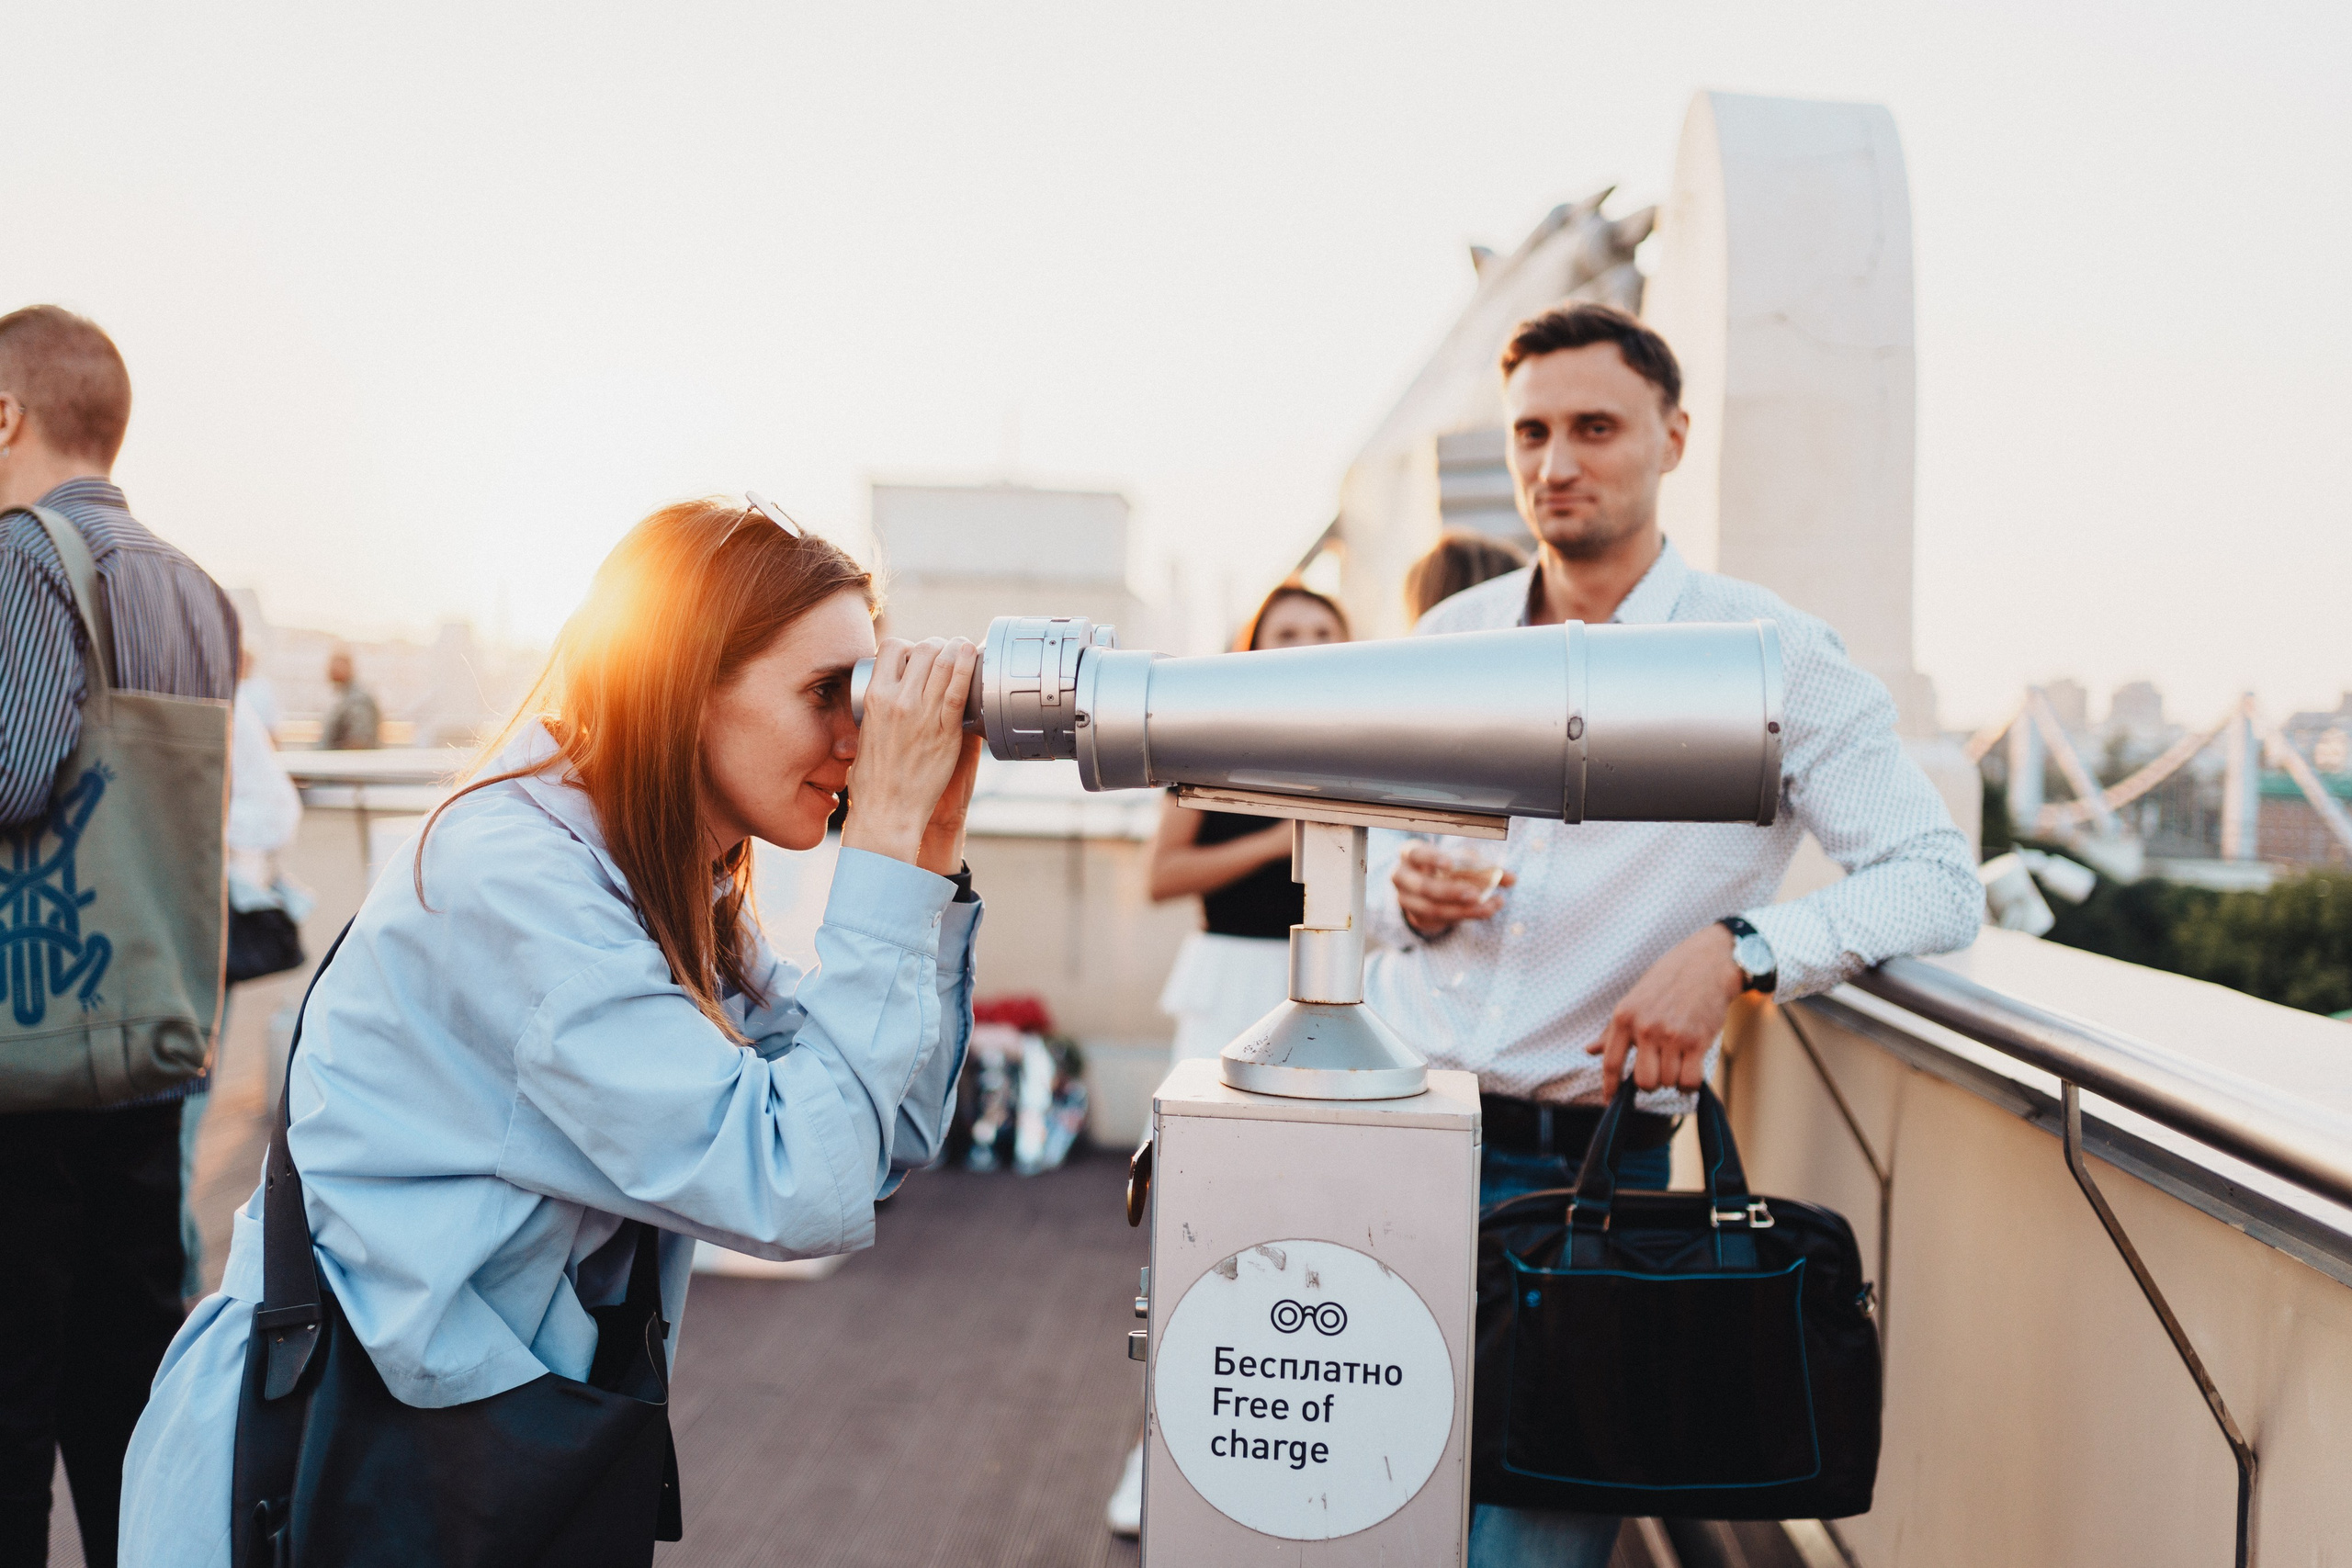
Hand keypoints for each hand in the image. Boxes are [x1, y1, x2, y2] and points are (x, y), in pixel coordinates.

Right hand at [842, 637, 977, 866]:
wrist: (887, 812)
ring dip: (955, 649)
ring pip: (944, 662)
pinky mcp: (946, 731)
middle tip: (944, 654)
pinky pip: (959, 690)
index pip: (892, 647)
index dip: (908, 646)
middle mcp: (898, 700)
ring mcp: (923, 715)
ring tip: (962, 649)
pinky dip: (967, 667)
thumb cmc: (872, 780)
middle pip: (923, 649)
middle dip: (936, 645)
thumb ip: (877, 710)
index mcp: (874, 698)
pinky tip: (972, 657)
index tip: (916, 656)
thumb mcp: (864, 734)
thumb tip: (886, 697)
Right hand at [1392, 842, 1514, 938]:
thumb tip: (1512, 878)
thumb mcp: (1460, 861)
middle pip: (1424, 886)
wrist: (1422, 890)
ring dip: (1462, 910)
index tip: (1450, 864)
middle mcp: (1403, 877)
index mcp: (1410, 854)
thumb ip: (1484, 867)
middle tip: (1475, 894)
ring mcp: (1406, 900)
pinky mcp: (1417, 917)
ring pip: (1433, 908)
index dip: (1432, 859)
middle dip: (1451, 891)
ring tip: (1487, 908)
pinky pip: (1440, 919)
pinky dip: (1464, 916)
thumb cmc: (1443, 868)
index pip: (1416, 854)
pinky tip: (1484, 912)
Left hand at [1584, 923, 1743, 1097]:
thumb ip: (1612, 1030)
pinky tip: (1690, 1070)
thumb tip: (1589, 1050)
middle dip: (1651, 1083)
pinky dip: (1690, 1085)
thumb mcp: (1634, 1000)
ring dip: (1674, 1079)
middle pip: (1643, 1082)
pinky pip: (1689, 1081)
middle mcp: (1645, 1027)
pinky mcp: (1697, 1041)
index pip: (1610, 1063)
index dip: (1609, 1087)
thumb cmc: (1668, 982)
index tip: (1609, 1100)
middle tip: (1659, 1069)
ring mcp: (1671, 1035)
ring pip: (1668, 1082)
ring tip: (1679, 1059)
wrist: (1707, 963)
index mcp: (1624, 1017)